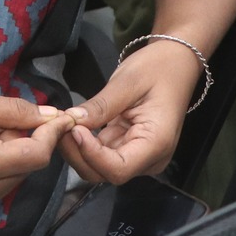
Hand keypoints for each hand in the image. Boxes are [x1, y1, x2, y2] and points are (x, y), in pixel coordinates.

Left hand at [64, 42, 202, 184]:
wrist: (175, 62)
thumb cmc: (158, 68)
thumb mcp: (128, 82)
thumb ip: (101, 106)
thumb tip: (72, 120)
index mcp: (156, 143)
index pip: (118, 169)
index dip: (91, 155)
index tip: (73, 129)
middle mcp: (149, 158)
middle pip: (106, 172)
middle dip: (79, 153)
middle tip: (59, 125)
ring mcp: (139, 156)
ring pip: (100, 166)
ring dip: (78, 149)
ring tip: (63, 123)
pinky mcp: (129, 148)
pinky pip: (103, 154)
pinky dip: (85, 142)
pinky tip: (73, 125)